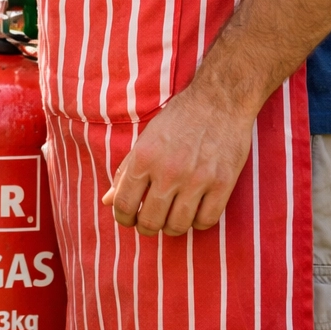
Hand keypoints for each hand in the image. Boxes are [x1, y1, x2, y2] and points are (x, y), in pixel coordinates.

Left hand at [100, 86, 258, 235]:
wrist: (219, 101)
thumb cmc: (178, 120)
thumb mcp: (144, 140)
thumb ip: (125, 172)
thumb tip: (107, 201)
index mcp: (143, 158)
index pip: (124, 204)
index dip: (123, 218)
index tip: (128, 219)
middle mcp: (168, 171)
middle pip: (150, 221)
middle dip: (146, 227)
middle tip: (149, 223)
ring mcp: (197, 179)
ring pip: (178, 226)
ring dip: (171, 228)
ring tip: (171, 219)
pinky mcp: (223, 183)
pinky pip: (206, 220)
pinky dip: (197, 223)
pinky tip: (194, 213)